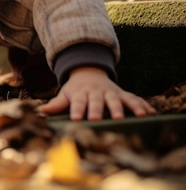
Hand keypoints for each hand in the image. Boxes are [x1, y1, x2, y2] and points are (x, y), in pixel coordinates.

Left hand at [39, 67, 155, 120]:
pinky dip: (142, 105)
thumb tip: (42, 111)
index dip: (77, 110)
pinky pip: (134, 99)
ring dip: (120, 108)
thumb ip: (57, 103)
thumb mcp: (66, 94)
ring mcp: (110, 92)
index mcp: (81, 93)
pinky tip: (150, 113)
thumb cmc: (76, 89)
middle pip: (97, 101)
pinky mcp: (123, 94)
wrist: (89, 73)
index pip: (78, 102)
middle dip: (97, 110)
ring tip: (122, 117)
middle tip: (96, 118)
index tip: (76, 118)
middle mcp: (96, 92)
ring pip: (116, 99)